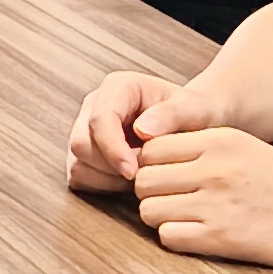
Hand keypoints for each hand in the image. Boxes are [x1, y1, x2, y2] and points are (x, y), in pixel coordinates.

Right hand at [67, 70, 230, 191]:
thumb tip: (142, 129)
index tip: (134, 171)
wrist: (192, 124)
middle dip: (110, 166)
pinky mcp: (85, 152)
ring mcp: (86, 129)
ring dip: (107, 178)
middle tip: (143, 174)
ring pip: (78, 163)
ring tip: (140, 175)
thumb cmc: (194, 113)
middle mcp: (95, 105)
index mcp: (118, 87)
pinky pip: (80, 176)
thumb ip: (172, 114)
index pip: (100, 119)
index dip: (113, 149)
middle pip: (81, 143)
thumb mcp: (194, 109)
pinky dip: (102, 185)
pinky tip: (127, 181)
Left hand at [129, 126, 272, 273]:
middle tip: (175, 202)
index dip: (153, 165)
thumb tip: (154, 158)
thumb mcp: (250, 149)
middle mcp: (214, 168)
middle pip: (143, 180)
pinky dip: (177, 239)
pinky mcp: (222, 238)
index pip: (151, 148)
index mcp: (220, 140)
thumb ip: (205, 149)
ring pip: (148, 210)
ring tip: (187, 219)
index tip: (168, 177)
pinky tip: (200, 236)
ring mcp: (216, 203)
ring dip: (161, 218)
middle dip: (152, 194)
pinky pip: (168, 238)